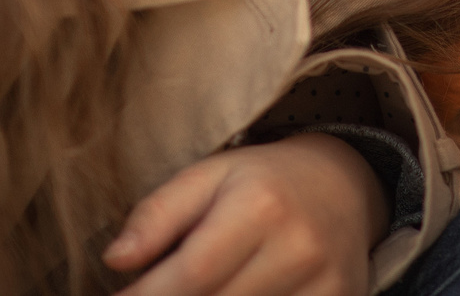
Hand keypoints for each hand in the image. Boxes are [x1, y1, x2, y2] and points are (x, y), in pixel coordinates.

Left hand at [103, 134, 389, 295]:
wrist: (343, 187)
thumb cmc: (263, 182)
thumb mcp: (210, 176)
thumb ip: (158, 213)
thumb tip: (116, 260)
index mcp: (263, 205)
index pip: (191, 275)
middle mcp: (300, 247)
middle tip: (157, 292)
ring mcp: (325, 285)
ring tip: (202, 289)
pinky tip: (235, 295)